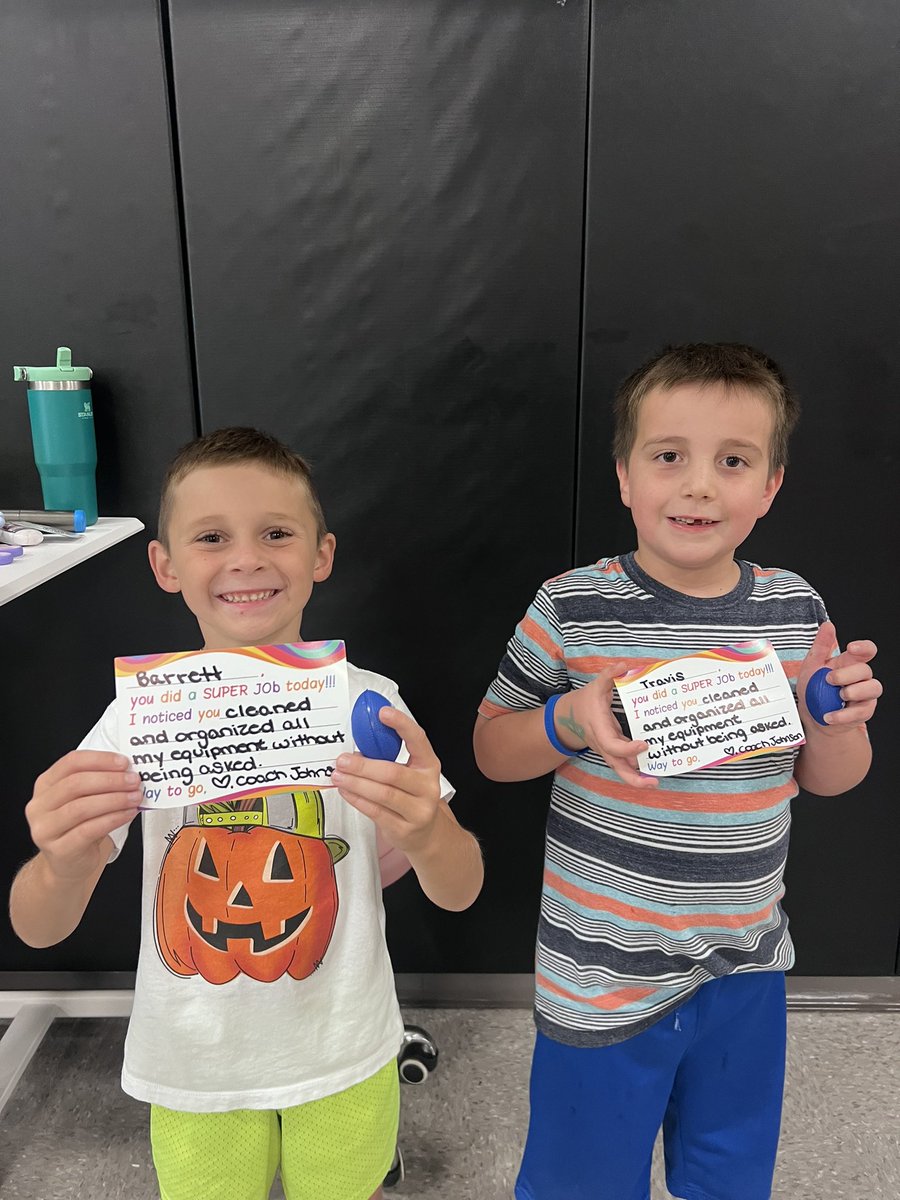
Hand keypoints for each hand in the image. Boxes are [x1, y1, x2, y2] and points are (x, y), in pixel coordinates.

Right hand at [26, 750, 141, 882]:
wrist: (67, 864)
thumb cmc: (77, 827)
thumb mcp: (83, 799)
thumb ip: (98, 782)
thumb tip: (127, 771)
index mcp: (45, 785)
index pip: (71, 763)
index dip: (100, 760)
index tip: (124, 762)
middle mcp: (39, 806)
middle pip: (76, 784)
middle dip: (110, 780)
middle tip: (133, 781)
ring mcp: (45, 829)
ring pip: (81, 807)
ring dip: (114, 799)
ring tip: (134, 797)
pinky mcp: (59, 849)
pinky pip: (89, 830)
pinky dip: (112, 819)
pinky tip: (128, 814)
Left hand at [331, 707, 443, 856]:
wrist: (425, 835)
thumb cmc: (411, 797)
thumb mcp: (409, 774)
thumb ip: (388, 759)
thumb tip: (356, 747)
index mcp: (429, 765)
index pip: (418, 739)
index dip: (401, 724)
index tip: (382, 713)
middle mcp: (428, 787)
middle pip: (393, 772)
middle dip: (363, 766)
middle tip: (342, 760)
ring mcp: (419, 810)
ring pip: (383, 794)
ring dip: (356, 783)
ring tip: (338, 775)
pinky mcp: (404, 829)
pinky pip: (376, 812)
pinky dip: (357, 800)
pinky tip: (346, 791)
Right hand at [556, 664, 657, 787]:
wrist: (569, 717)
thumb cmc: (586, 701)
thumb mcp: (595, 686)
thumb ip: (608, 675)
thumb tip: (623, 665)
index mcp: (599, 728)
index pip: (612, 745)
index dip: (627, 749)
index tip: (645, 744)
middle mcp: (603, 743)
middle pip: (616, 766)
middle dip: (633, 778)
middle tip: (653, 782)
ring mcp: (607, 750)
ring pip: (620, 769)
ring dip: (637, 778)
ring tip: (655, 781)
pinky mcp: (612, 752)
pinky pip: (624, 764)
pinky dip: (636, 770)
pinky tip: (651, 772)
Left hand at [797, 621, 881, 731]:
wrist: (812, 717)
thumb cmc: (814, 689)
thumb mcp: (812, 665)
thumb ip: (821, 645)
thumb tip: (828, 626)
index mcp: (849, 663)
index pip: (866, 651)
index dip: (864, 647)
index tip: (852, 648)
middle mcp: (860, 677)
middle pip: (866, 670)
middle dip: (847, 674)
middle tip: (829, 679)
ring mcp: (864, 695)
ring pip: (873, 688)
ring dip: (852, 692)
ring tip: (836, 696)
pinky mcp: (863, 711)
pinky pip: (861, 711)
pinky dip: (842, 714)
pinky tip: (829, 715)